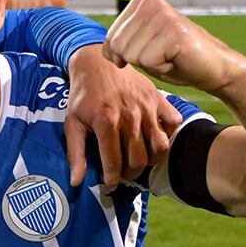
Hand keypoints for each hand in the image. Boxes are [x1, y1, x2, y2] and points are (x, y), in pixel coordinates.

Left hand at [65, 43, 178, 187]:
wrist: (97, 62)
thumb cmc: (83, 95)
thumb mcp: (72, 123)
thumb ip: (75, 153)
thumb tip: (76, 182)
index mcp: (106, 122)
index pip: (114, 163)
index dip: (112, 179)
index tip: (110, 184)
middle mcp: (130, 116)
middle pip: (139, 160)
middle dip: (130, 174)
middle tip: (123, 173)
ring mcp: (147, 107)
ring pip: (160, 147)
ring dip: (151, 160)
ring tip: (139, 160)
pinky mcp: (159, 98)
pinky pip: (174, 123)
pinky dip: (168, 135)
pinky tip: (155, 138)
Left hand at [104, 0, 245, 93]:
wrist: (215, 68)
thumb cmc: (175, 59)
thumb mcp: (139, 47)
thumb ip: (120, 42)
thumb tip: (103, 48)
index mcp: (141, 1)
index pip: (110, 39)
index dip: (126, 56)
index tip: (151, 51)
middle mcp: (151, 2)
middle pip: (118, 47)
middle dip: (138, 60)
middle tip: (163, 54)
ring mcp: (163, 15)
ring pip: (132, 55)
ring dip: (151, 64)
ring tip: (170, 55)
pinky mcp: (174, 31)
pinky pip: (148, 62)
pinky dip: (162, 68)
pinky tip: (177, 58)